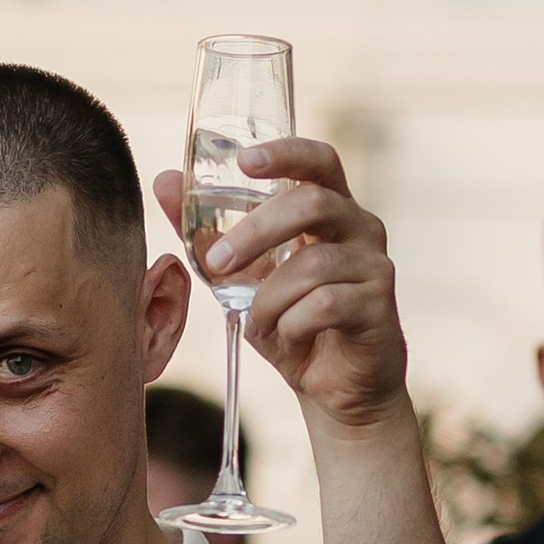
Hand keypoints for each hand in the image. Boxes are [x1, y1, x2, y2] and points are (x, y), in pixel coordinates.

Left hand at [150, 140, 409, 434]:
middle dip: (257, 232)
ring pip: (313, 264)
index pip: (318, 160)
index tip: (244, 161)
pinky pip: (325, 304)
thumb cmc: (292, 321)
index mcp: (332, 209)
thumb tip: (165, 180)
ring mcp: (374, 266)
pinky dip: (292, 323)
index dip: (285, 153)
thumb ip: (207, 231)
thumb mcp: (242, 276)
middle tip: (217, 263)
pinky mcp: (378, 306)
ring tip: (259, 321)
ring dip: (270, 297)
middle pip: (312, 203)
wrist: (336, 390)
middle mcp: (360, 228)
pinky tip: (289, 336)